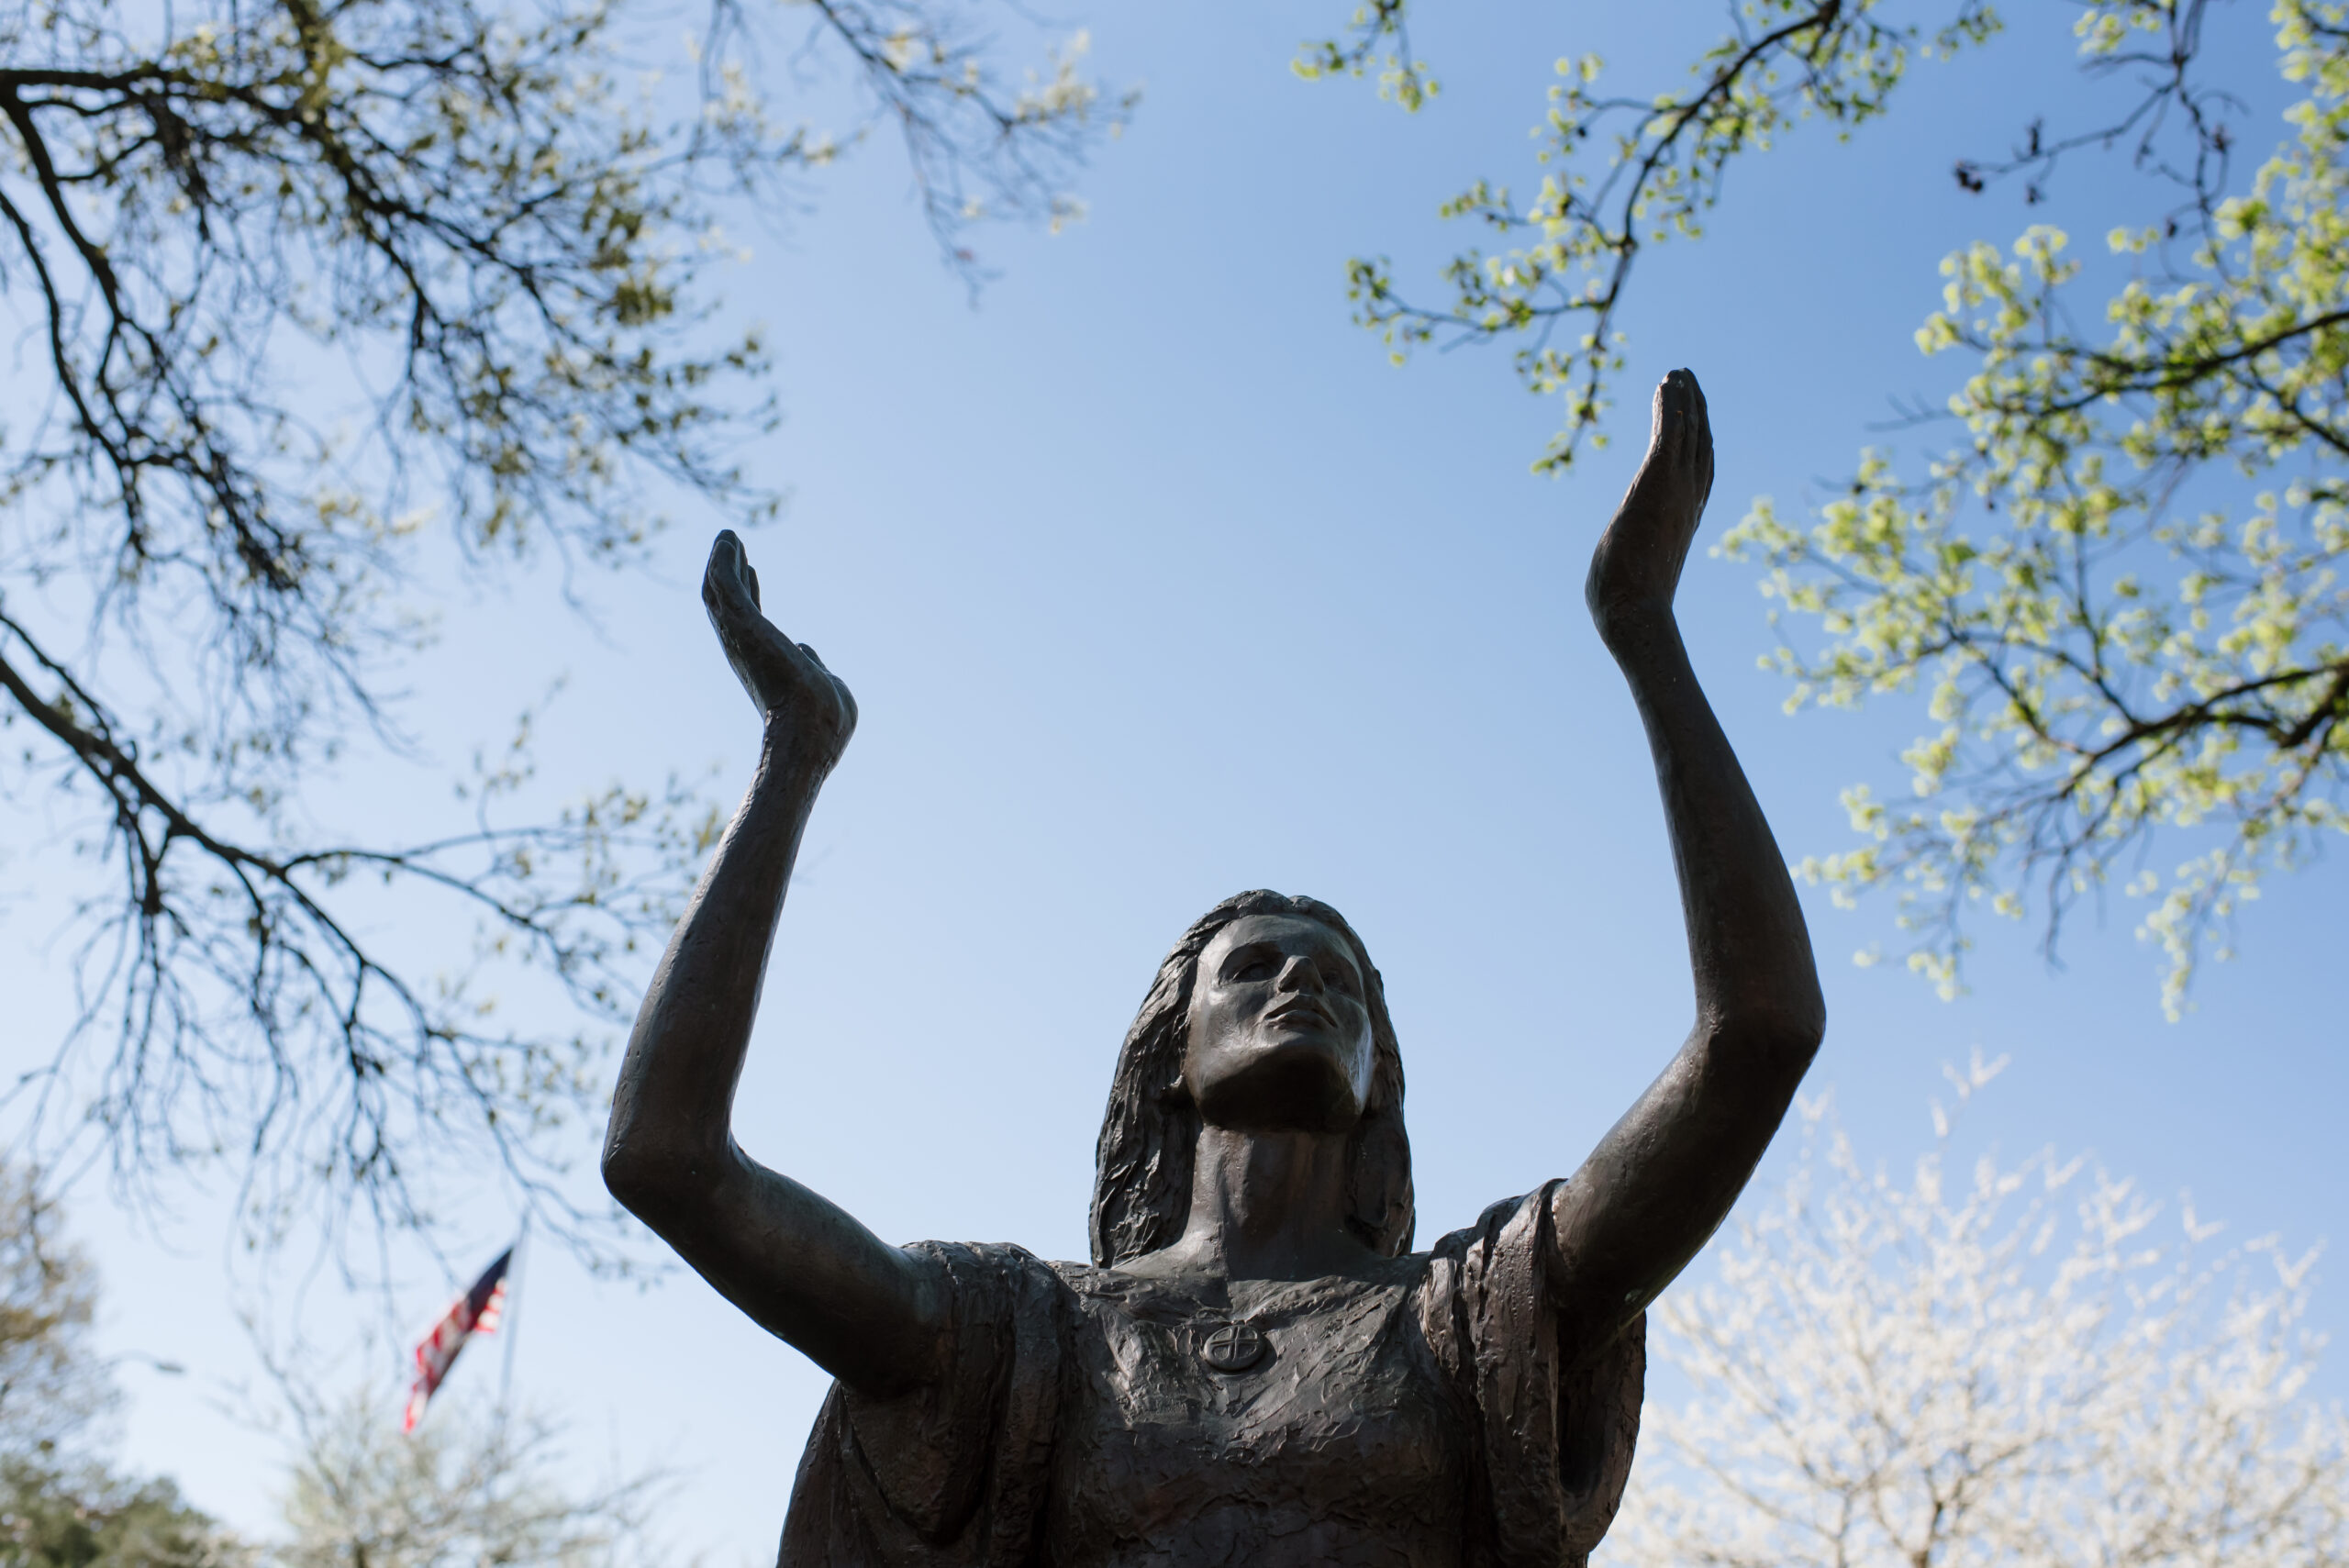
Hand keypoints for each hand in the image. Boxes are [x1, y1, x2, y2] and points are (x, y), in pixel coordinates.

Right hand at [701, 531, 856, 764]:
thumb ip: (810, 662)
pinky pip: (725, 585)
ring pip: (718, 591)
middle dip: (727, 571)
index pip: (750, 621)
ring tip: (728, 537)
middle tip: (731, 543)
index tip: (752, 569)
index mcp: (762, 661)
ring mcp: (740, 637)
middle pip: (725, 602)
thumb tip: (806, 649)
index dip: (750, 593)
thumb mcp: (820, 681)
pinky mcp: (743, 625)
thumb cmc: (822, 721)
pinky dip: (723, 562)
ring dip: (721, 561)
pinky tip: (728, 542)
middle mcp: (744, 649)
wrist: (813, 732)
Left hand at [1586, 369, 1714, 645]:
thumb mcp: (1633, 573)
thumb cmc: (1629, 606)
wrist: (1635, 612)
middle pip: (1699, 443)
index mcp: (1685, 519)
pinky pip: (1669, 432)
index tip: (1693, 418)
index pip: (1698, 471)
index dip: (1698, 441)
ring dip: (1684, 399)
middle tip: (1688, 381)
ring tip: (1678, 373)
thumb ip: (1631, 561)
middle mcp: (1688, 499)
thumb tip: (1614, 585)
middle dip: (1696, 410)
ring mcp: (1677, 489)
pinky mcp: (1658, 481)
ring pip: (1689, 432)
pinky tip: (1665, 383)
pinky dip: (1670, 406)